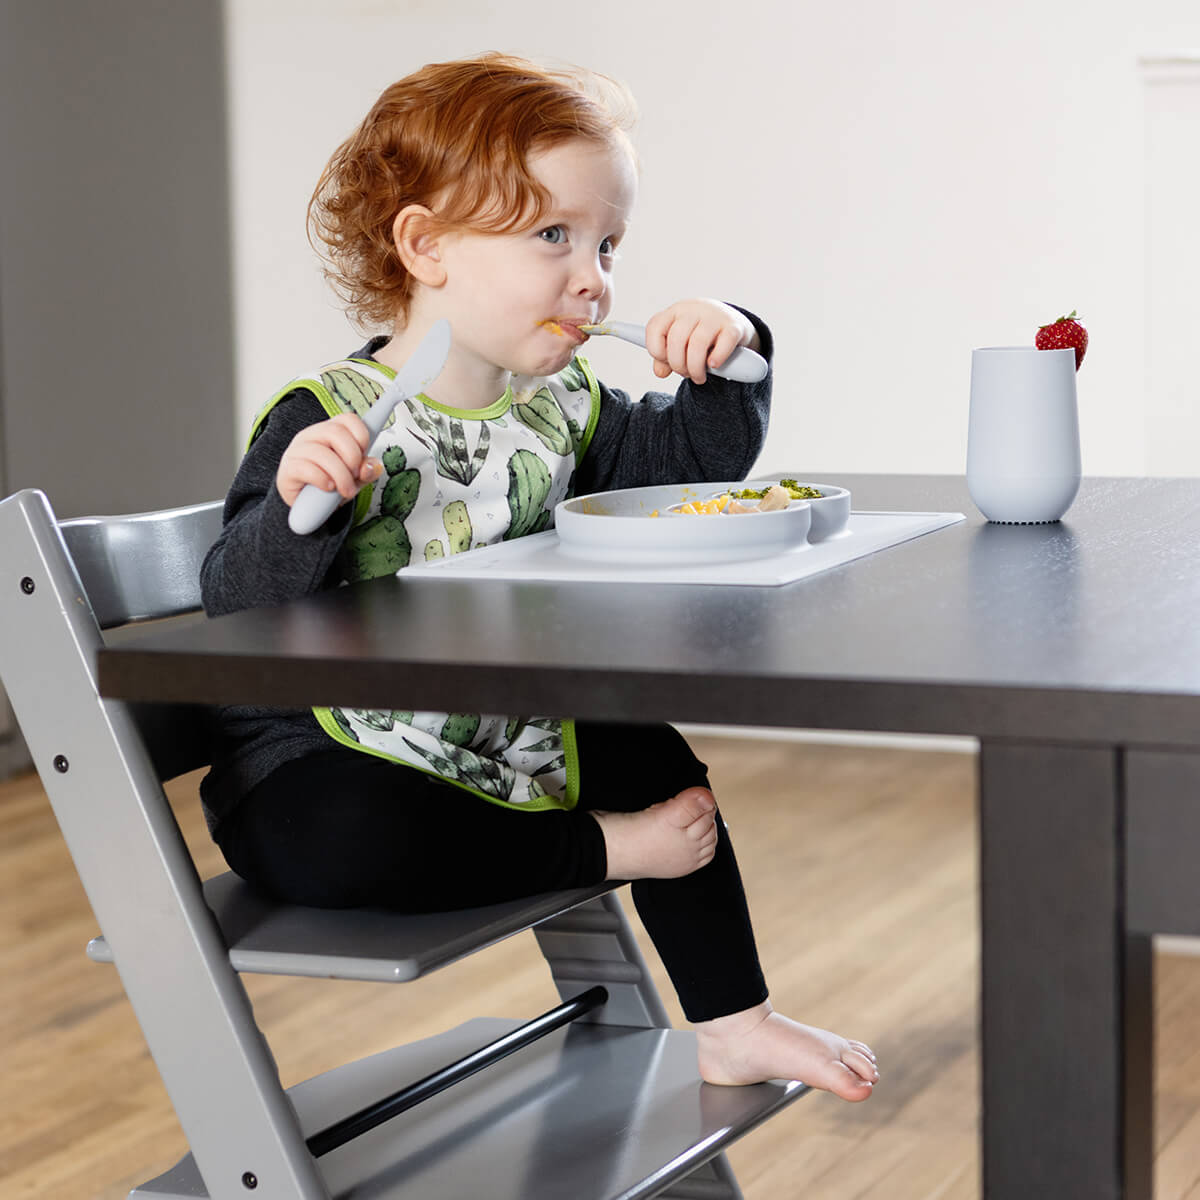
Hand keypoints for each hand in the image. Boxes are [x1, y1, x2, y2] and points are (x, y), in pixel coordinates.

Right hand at [276, 413, 381, 507]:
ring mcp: (297, 450)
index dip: (362, 436)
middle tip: (356, 475)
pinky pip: (307, 469)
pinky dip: (323, 480)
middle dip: (352, 457)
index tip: (364, 455)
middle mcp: (312, 435)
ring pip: (322, 453)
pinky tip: (328, 488)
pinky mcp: (288, 468)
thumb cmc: (331, 485)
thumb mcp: (355, 478)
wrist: (307, 507)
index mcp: (330, 432)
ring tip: (345, 490)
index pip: (348, 419)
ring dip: (341, 475)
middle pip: (335, 432)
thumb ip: (366, 471)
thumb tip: (371, 466)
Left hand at [644, 299, 760, 383]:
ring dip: (695, 368)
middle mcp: (693, 310)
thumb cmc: (701, 335)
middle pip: (676, 340)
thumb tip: (660, 372)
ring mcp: (714, 316)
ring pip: (697, 344)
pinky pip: (723, 344)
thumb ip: (665, 357)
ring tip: (699, 377)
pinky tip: (713, 365)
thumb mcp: (680, 342)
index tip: (667, 363)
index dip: (657, 352)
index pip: (654, 328)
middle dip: (679, 365)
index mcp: (675, 311)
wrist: (733, 323)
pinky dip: (716, 358)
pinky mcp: (733, 327)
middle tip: (687, 374)